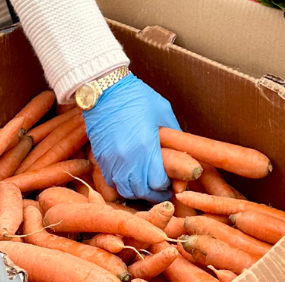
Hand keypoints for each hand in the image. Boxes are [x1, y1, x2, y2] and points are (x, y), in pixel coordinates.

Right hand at [83, 73, 179, 201]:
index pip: (158, 182)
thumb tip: (184, 152)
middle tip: (162, 189)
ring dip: (138, 192)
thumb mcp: (163, 112)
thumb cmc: (137, 97)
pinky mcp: (100, 160)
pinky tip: (130, 179)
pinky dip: (122, 186)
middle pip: (142, 191)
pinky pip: (111, 183)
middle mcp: (128, 159)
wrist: (106, 91)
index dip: (167, 186)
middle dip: (154, 193)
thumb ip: (173, 134)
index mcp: (146, 147)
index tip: (172, 183)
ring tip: (147, 186)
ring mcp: (112, 161)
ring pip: (125, 191)